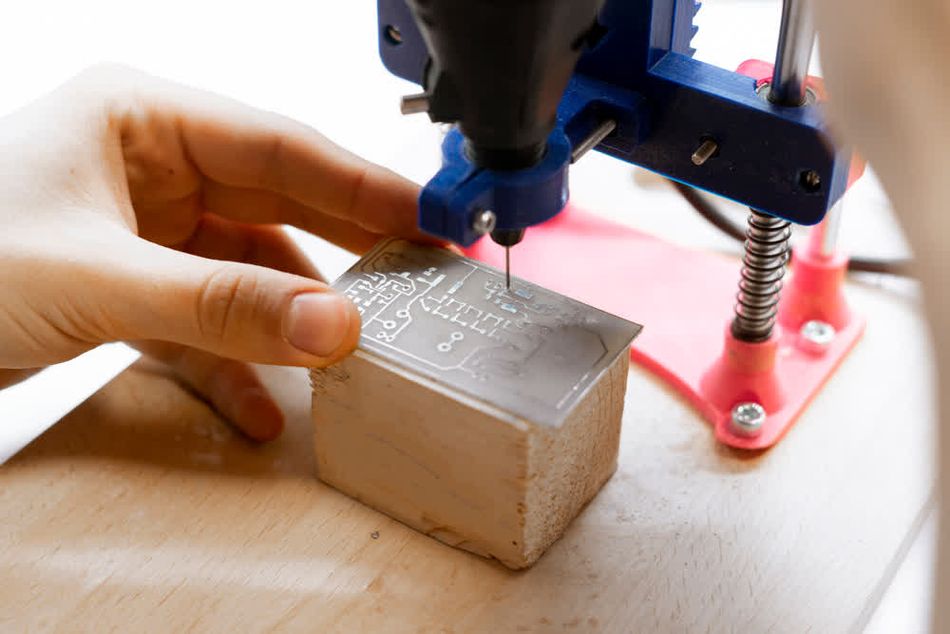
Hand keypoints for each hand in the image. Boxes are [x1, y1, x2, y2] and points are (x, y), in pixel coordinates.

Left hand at [0, 65, 431, 440]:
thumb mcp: (94, 281)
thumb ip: (223, 305)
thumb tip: (337, 326)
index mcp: (144, 118)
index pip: (283, 146)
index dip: (366, 186)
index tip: (433, 220)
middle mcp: (152, 164)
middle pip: (279, 203)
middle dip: (346, 250)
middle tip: (422, 280)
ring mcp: (146, 227)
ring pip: (250, 268)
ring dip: (291, 318)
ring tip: (352, 353)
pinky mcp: (135, 286)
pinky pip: (209, 318)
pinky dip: (237, 361)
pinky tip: (263, 405)